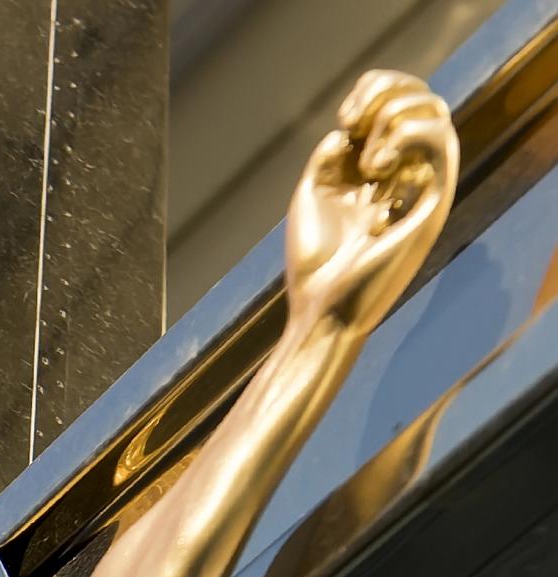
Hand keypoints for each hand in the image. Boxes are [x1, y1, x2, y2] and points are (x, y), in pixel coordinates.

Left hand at [285, 72, 454, 336]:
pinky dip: (406, 137)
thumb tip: (349, 132)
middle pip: (421, 98)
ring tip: (366, 159)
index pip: (398, 102)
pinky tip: (375, 168)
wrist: (322, 306)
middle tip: (350, 122)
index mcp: (379, 167)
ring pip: (435, 113)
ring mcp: (421, 185)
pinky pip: (440, 145)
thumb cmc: (315, 260)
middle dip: (385, 91)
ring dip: (396, 115)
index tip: (344, 119)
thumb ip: (332, 155)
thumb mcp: (314, 193)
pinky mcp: (431, 203)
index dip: (375, 91)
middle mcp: (406, 170)